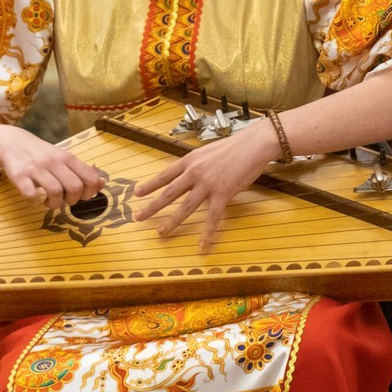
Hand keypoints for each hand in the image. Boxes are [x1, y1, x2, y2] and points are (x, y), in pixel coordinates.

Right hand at [0, 127, 105, 205]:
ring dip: (54, 204)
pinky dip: (35, 203)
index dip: (90, 193)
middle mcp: (54, 162)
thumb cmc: (43, 155)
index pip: (90, 178)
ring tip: (49, 202)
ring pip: (55, 192)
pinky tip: (34, 200)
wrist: (13, 142)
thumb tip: (102, 185)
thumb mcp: (64, 158)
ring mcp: (36, 169)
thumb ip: (82, 171)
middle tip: (64, 200)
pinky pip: (31, 196)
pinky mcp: (19, 176)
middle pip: (75, 187)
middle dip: (72, 201)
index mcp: (67, 158)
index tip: (81, 196)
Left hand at [136, 123, 278, 250]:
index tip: (137, 193)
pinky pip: (212, 218)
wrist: (253, 145)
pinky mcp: (223, 194)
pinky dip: (207, 233)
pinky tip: (202, 246)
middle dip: (152, 206)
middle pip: (169, 193)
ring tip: (161, 232)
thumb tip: (190, 173)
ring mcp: (207, 184)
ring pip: (185, 207)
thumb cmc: (234, 147)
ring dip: (172, 221)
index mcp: (190, 160)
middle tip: (138, 217)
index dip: (150, 185)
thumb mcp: (208, 152)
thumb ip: (197, 164)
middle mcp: (194, 173)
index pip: (165, 175)